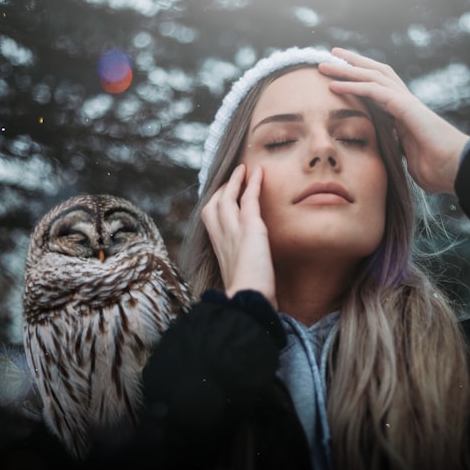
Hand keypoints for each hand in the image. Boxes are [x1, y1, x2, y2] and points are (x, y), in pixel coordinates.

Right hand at [200, 164, 276, 309]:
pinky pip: (249, 198)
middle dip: (221, 191)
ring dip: (234, 181)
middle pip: (212, 206)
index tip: (221, 200)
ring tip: (242, 169)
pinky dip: (253, 183)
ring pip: (227, 198)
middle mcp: (221, 238)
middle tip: (231, 178)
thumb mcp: (242, 282)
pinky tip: (258, 171)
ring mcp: (233, 231)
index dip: (215, 209)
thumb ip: (244, 274)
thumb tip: (256, 282)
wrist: (248, 301)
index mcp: (219, 252)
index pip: (211, 223)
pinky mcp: (249, 228)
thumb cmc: (248, 298)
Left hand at [319, 48, 469, 194]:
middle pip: (376, 73)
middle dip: (353, 63)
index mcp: (405, 114)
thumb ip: (398, 154)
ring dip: (347, 69)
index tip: (340, 74)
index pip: (379, 88)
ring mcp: (407, 102)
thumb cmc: (440, 171)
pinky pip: (375, 91)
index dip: (360, 79)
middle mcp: (405, 102)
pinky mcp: (406, 107)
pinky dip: (353, 86)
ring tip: (325, 63)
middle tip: (331, 55)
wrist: (458, 169)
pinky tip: (334, 85)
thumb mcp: (410, 161)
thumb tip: (390, 160)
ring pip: (373, 76)